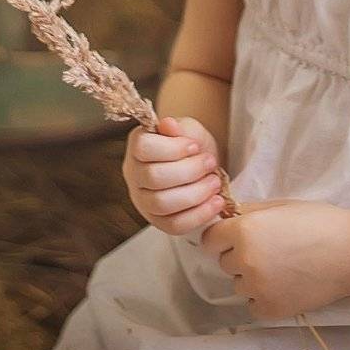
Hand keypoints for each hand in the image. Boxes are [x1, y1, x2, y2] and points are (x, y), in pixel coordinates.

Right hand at [123, 115, 225, 235]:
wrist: (201, 164)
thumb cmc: (191, 145)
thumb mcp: (188, 128)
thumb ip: (178, 127)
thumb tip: (168, 124)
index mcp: (137, 146)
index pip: (144, 148)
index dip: (172, 148)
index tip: (194, 146)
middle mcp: (134, 175)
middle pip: (154, 178)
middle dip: (189, 171)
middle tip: (210, 163)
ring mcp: (143, 201)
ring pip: (162, 204)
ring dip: (195, 193)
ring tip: (215, 182)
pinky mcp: (158, 221)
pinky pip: (174, 225)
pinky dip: (198, 215)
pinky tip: (216, 202)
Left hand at [200, 199, 349, 320]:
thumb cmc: (318, 222)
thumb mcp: (280, 207)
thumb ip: (247, 212)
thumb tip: (223, 216)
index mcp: (244, 231)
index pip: (210, 239)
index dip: (223, 236)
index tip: (237, 236)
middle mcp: (245, 261)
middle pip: (224, 262)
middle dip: (240, 256)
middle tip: (270, 249)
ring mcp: (257, 288)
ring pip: (239, 284)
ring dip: (252, 277)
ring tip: (282, 267)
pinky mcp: (270, 310)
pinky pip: (252, 304)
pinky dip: (263, 297)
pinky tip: (285, 284)